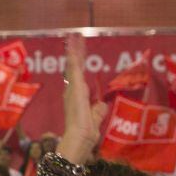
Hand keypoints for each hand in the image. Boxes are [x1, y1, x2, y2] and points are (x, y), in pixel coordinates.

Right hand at [59, 35, 100, 161]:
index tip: (79, 53)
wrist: (78, 139)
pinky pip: (74, 68)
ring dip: (74, 50)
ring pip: (73, 65)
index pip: (78, 77)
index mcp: (77, 98)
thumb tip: (102, 104)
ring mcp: (73, 89)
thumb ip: (98, 112)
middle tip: (75, 38)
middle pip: (74, 68)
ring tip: (74, 36)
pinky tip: (73, 46)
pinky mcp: (76, 88)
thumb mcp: (95, 120)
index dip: (78, 65)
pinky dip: (73, 56)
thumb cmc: (85, 135)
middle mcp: (72, 92)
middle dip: (76, 52)